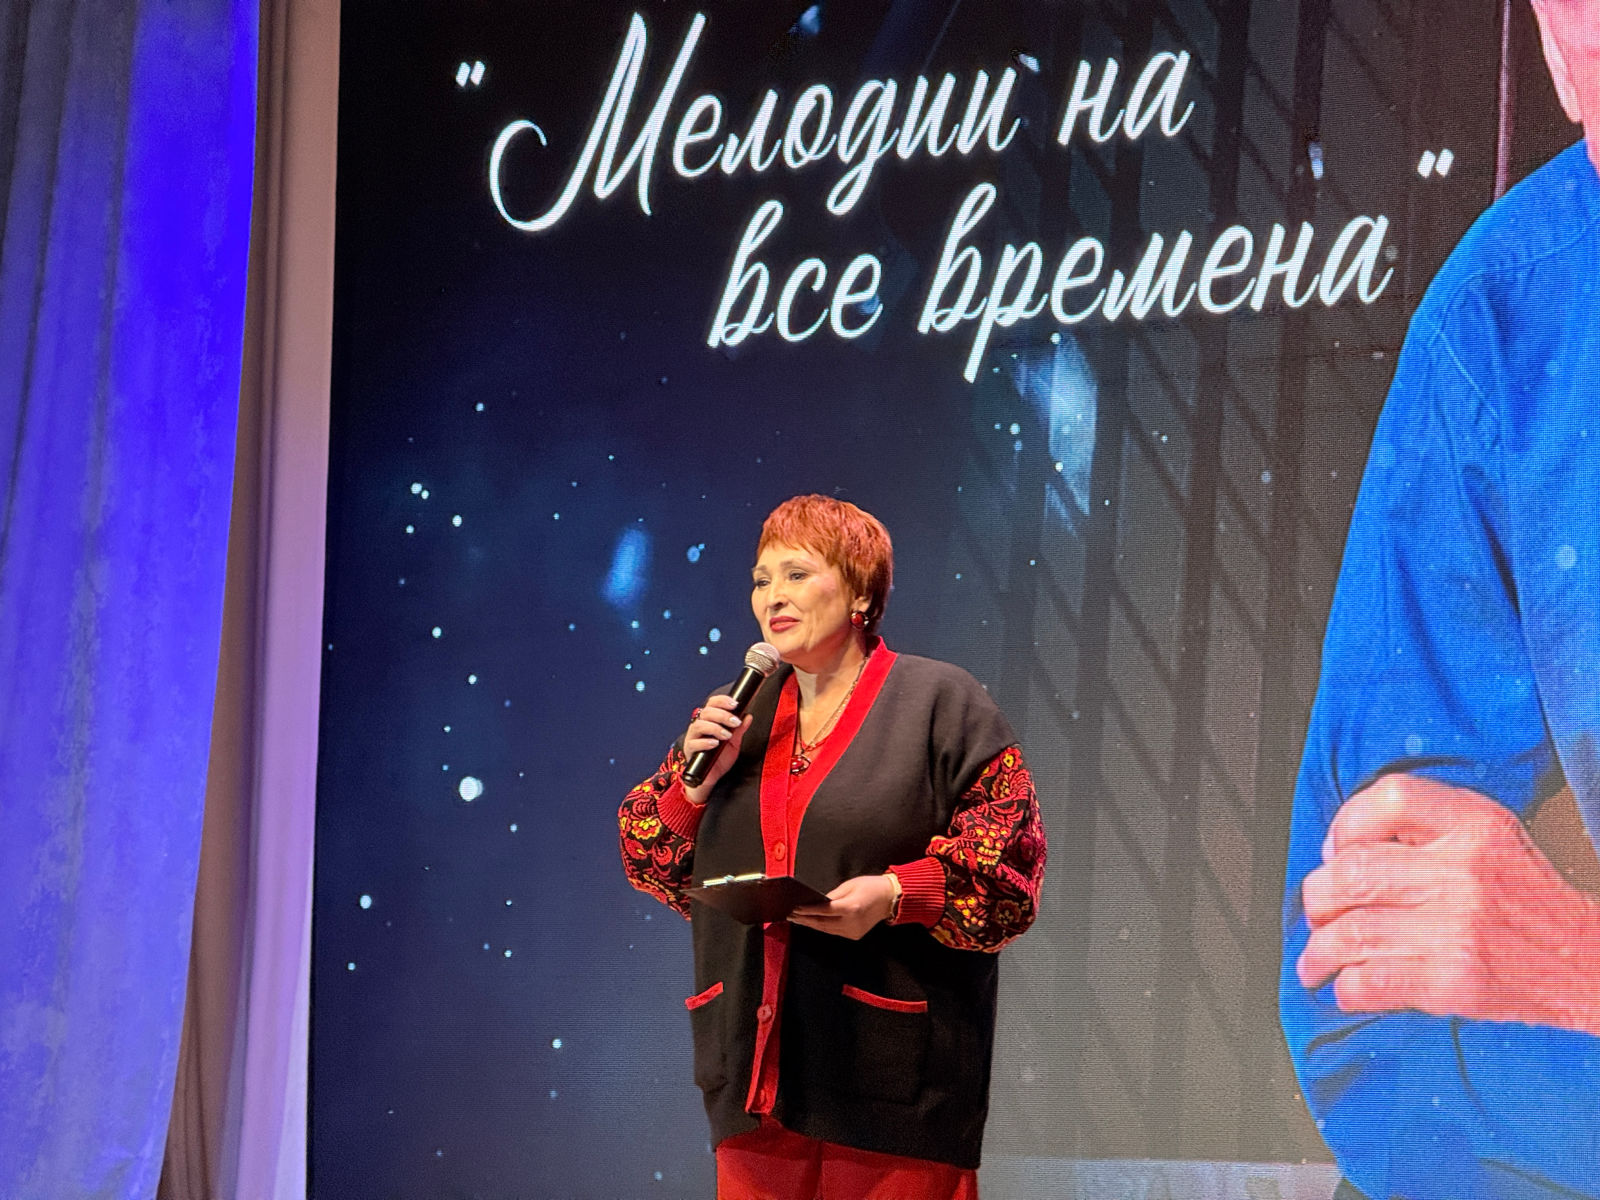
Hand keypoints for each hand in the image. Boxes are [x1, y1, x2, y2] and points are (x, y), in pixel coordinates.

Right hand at [682, 694, 750, 803]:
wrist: (712, 776)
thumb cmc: (720, 757)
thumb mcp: (734, 743)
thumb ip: (740, 729)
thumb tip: (748, 716)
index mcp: (710, 720)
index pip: (712, 703)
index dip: (722, 701)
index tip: (735, 704)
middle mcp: (700, 726)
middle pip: (706, 712)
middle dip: (722, 715)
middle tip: (735, 722)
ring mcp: (693, 737)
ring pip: (699, 725)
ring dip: (715, 728)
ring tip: (727, 735)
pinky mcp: (689, 750)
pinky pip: (694, 743)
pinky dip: (705, 742)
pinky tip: (715, 744)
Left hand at [789, 874, 896, 939]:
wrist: (890, 898)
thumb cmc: (872, 887)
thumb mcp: (850, 885)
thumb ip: (832, 895)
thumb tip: (817, 901)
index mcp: (851, 908)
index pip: (823, 910)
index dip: (807, 910)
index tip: (796, 908)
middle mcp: (852, 922)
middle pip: (822, 923)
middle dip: (805, 919)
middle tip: (791, 916)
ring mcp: (854, 931)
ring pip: (827, 930)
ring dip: (812, 924)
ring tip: (799, 920)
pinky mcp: (855, 935)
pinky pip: (834, 932)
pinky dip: (823, 927)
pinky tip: (814, 923)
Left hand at [1297, 774, 1599, 1032]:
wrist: (1586, 961)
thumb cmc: (1523, 896)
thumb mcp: (1489, 835)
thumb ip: (1423, 826)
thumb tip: (1339, 848)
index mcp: (1474, 825)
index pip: (1388, 799)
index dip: (1346, 823)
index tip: (1335, 851)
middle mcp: (1462, 872)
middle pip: (1352, 872)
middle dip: (1318, 897)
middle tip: (1318, 913)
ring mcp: (1456, 929)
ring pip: (1350, 931)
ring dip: (1318, 950)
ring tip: (1315, 961)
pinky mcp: (1452, 981)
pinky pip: (1370, 980)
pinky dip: (1345, 987)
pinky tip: (1346, 987)